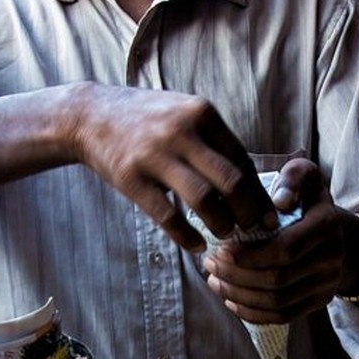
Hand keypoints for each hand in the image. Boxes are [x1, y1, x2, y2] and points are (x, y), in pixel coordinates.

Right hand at [70, 84, 277, 249]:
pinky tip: (195, 245)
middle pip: (230, 180)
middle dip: (248, 211)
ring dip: (220, 223)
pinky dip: (186, 236)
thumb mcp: (183, 113)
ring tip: (225, 234)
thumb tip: (250, 182)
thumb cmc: (145, 119)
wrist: (90, 116)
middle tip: (253, 229)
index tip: (269, 214)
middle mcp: (181, 131)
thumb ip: (213, 140)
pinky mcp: (130, 178)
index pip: (242, 159)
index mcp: (201, 113)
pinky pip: (167, 215)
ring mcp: (154, 155)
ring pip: (203, 199)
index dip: (259, 192)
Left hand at [203, 158, 349, 321]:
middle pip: (277, 279)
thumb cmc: (307, 200)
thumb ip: (294, 178)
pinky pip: (283, 316)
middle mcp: (332, 258)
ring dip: (239, 294)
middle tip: (209, 263)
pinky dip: (252, 312)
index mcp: (326, 225)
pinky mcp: (319, 302)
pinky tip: (230, 299)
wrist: (337, 232)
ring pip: (277, 301)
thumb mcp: (304, 176)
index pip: (285, 250)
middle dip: (237, 275)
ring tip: (214, 279)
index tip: (220, 249)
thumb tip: (280, 201)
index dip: (249, 255)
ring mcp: (326, 284)